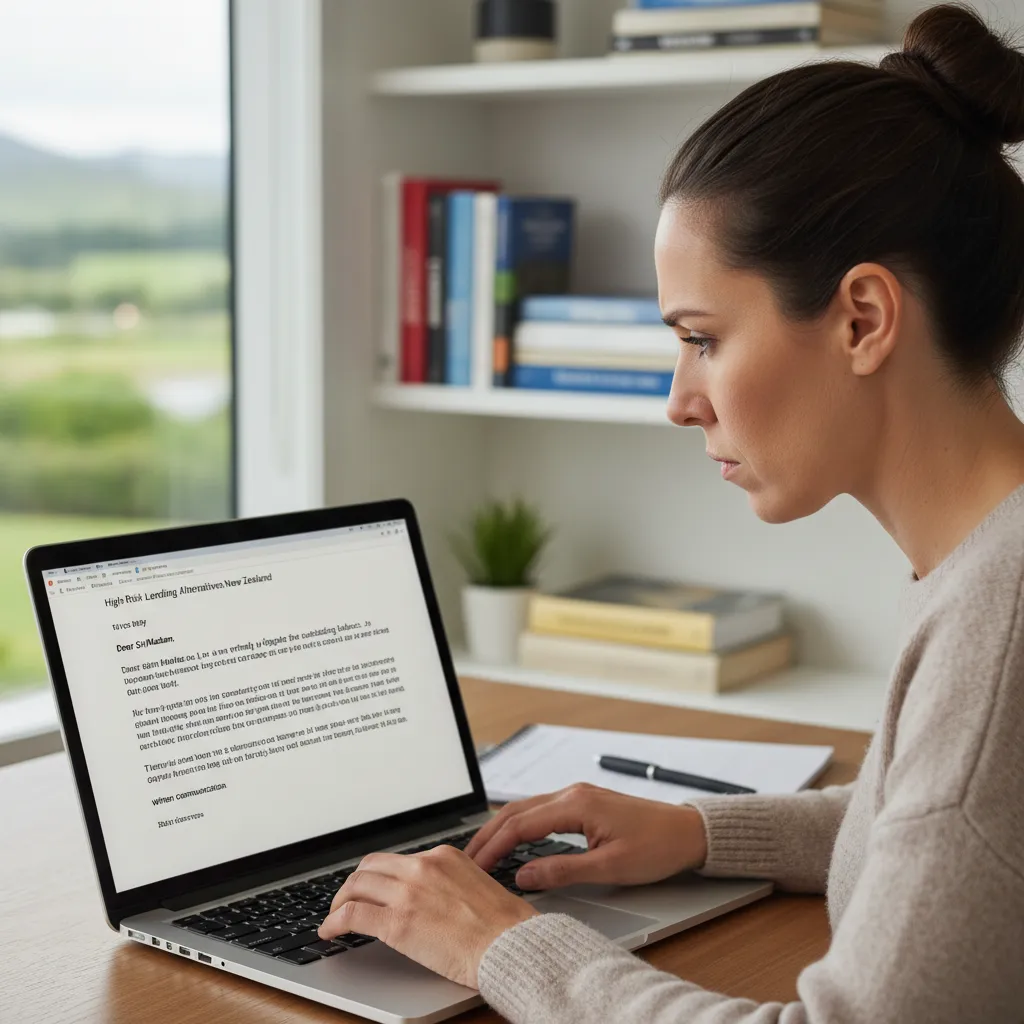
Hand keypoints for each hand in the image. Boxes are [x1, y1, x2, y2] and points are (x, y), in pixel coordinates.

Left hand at [318, 845, 537, 988]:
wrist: (510, 944)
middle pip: (371, 866)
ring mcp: (408, 892)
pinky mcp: (397, 922)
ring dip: (339, 901)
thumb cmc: (503, 925)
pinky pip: (352, 915)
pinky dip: (334, 922)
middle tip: (347, 899)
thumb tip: (430, 896)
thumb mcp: (476, 885)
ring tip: (333, 916)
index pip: (398, 859)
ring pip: (356, 885)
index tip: (373, 888)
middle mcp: (422, 866)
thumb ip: (449, 882)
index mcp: (443, 855)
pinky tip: (330, 932)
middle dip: (354, 883)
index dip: (379, 876)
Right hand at [465, 783, 708, 890]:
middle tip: (466, 860)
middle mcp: (572, 794)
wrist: (688, 832)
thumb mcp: (609, 868)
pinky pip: (540, 811)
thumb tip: (524, 876)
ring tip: (482, 852)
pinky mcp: (583, 803)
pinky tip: (512, 840)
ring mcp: (577, 796)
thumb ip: (562, 871)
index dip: (494, 847)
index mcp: (576, 804)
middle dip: (488, 835)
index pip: (520, 824)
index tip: (475, 867)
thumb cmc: (657, 847)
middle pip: (515, 812)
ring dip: (501, 829)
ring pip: (526, 809)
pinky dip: (519, 825)